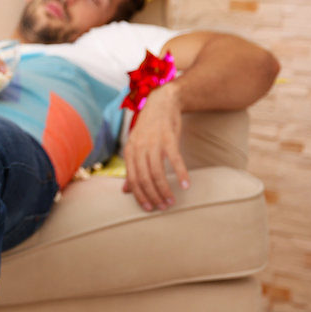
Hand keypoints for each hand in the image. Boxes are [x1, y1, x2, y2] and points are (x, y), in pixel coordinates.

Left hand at [122, 83, 189, 210]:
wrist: (162, 103)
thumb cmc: (149, 129)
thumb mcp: (136, 147)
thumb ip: (131, 169)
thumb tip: (125, 191)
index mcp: (129, 152)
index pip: (132, 179)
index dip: (140, 195)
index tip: (149, 208)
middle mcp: (138, 148)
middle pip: (144, 178)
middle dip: (153, 195)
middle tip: (162, 207)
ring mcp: (153, 142)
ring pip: (157, 172)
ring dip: (165, 189)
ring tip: (172, 201)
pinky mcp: (169, 138)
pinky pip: (174, 159)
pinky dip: (180, 173)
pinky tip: (185, 185)